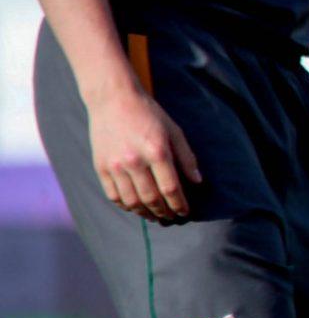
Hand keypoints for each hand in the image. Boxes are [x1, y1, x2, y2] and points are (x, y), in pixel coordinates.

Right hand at [88, 85, 201, 222]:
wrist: (113, 100)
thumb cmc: (149, 115)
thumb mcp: (174, 131)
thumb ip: (187, 157)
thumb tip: (197, 182)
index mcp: (157, 151)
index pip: (170, 188)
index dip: (179, 204)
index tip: (185, 212)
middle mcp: (134, 161)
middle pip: (151, 198)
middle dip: (163, 212)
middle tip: (170, 218)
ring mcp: (115, 165)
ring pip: (131, 201)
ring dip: (145, 213)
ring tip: (154, 216)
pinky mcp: (101, 167)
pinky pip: (113, 195)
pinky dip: (125, 205)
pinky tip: (135, 207)